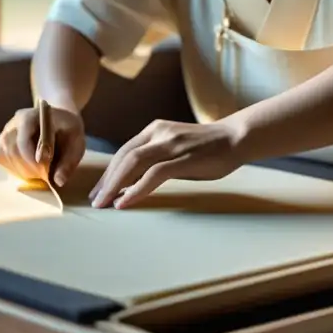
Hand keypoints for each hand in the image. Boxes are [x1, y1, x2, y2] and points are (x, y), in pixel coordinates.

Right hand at [0, 103, 85, 186]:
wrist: (59, 119)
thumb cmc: (68, 130)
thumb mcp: (77, 143)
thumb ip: (69, 161)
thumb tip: (59, 181)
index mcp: (31, 116)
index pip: (23, 141)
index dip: (31, 159)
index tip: (45, 171)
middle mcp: (14, 122)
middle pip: (12, 150)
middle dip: (27, 168)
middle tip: (44, 175)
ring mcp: (6, 131)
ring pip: (4, 156)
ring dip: (20, 170)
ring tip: (38, 173)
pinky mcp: (3, 141)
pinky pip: (1, 158)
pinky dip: (13, 168)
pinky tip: (28, 169)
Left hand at [89, 119, 241, 208]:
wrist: (237, 137)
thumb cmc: (208, 148)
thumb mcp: (176, 148)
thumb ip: (157, 159)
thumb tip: (134, 182)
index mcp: (155, 129)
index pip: (125, 151)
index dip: (109, 171)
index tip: (99, 189)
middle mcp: (159, 133)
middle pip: (124, 157)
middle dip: (106, 180)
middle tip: (95, 200)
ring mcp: (171, 143)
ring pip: (133, 163)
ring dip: (115, 185)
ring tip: (104, 203)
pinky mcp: (183, 157)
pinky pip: (153, 174)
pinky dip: (136, 189)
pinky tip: (125, 202)